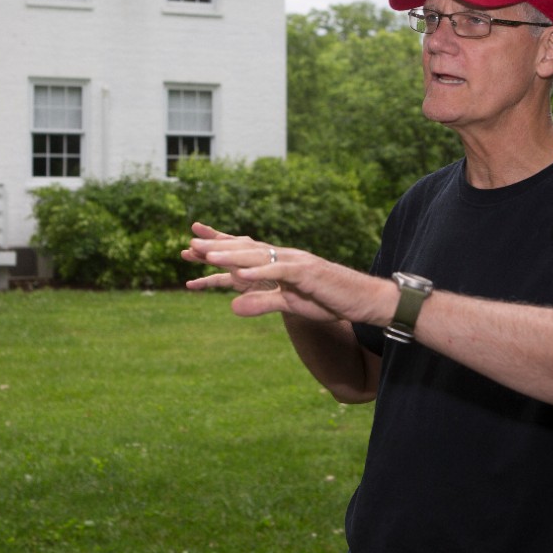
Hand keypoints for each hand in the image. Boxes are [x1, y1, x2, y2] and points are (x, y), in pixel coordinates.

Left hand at [182, 221, 393, 324]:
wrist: (364, 300)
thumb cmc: (329, 300)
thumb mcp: (289, 305)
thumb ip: (261, 303)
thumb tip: (232, 307)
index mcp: (278, 263)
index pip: (243, 252)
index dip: (218, 248)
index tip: (192, 245)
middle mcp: (283, 257)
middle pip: (244, 249)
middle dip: (216, 247)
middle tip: (188, 245)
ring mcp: (295, 262)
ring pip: (257, 255)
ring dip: (231, 254)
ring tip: (206, 255)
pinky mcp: (306, 272)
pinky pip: (278, 271)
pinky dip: (259, 270)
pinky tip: (240, 272)